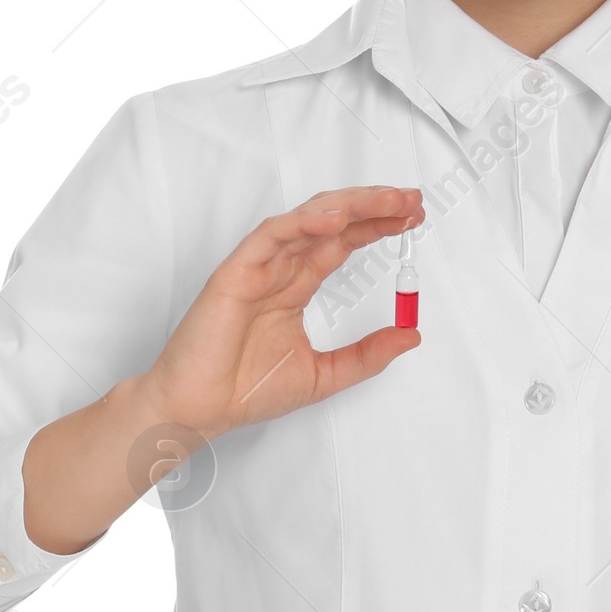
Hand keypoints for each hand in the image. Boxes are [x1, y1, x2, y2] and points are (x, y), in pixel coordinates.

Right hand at [141, 184, 424, 441]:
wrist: (198, 411)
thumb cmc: (244, 392)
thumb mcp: (325, 375)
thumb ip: (368, 355)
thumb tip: (410, 335)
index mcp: (296, 286)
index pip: (343, 242)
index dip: (378, 226)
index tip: (411, 218)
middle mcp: (279, 270)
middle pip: (332, 223)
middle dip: (373, 207)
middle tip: (410, 200)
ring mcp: (258, 268)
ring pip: (307, 220)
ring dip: (349, 206)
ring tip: (387, 200)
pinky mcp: (235, 273)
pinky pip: (271, 236)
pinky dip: (302, 222)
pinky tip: (335, 219)